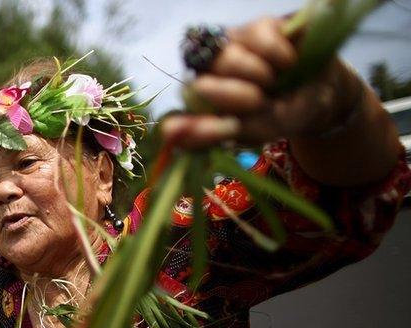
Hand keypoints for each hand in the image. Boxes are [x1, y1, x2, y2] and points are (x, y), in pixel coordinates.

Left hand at [163, 16, 364, 148]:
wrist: (325, 92)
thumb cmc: (285, 113)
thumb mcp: (259, 131)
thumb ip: (216, 133)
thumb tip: (169, 132)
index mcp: (203, 106)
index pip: (178, 113)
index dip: (188, 122)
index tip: (204, 131)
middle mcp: (209, 74)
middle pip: (201, 81)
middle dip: (234, 96)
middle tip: (260, 101)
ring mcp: (230, 47)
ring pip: (226, 57)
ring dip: (258, 74)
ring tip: (275, 81)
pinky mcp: (256, 27)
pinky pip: (259, 37)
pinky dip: (278, 54)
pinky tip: (287, 62)